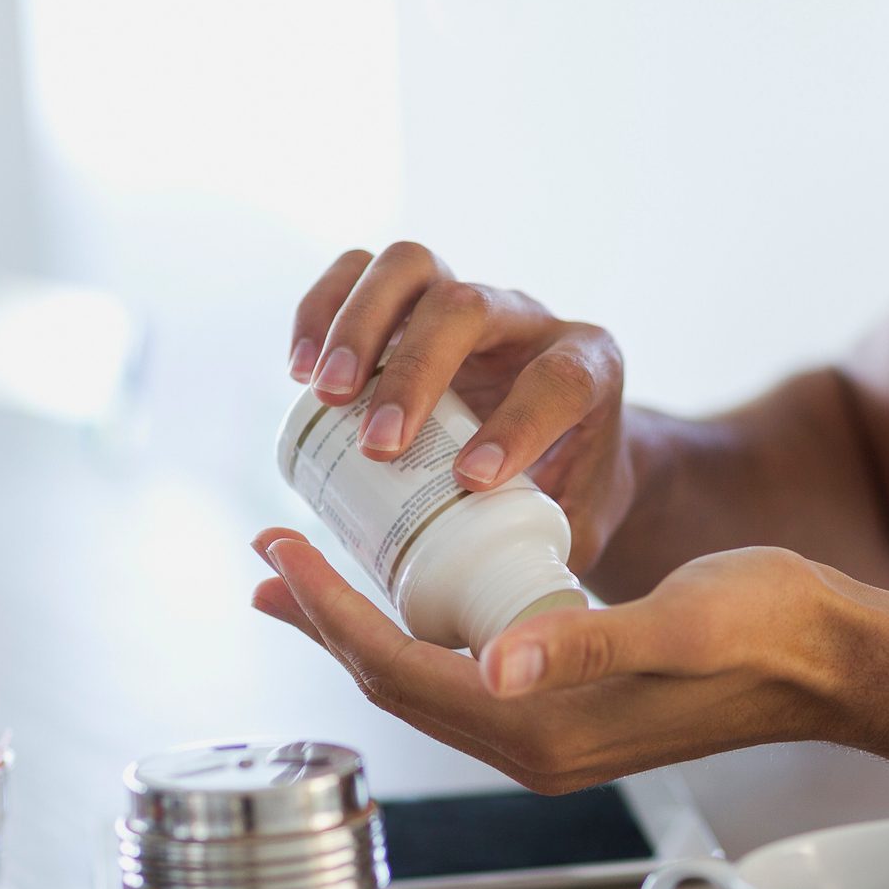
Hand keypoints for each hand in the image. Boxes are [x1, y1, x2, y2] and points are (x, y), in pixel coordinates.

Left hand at [249, 526, 888, 791]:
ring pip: (422, 681)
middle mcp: (533, 746)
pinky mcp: (567, 712)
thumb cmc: (768, 630)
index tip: (278, 551)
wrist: (829, 661)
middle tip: (266, 558)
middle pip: (393, 681)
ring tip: (304, 581)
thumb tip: (498, 665)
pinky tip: (402, 598)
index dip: (329, 611)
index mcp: (546, 729)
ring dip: (359, 628)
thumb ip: (588, 644)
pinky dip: (413, 633)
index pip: (401, 669)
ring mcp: (548, 735)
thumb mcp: (681, 622)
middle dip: (322, 620)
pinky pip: (459, 676)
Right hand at [287, 242, 634, 572]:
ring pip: (411, 267)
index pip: (560, 378)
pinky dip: (320, 307)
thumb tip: (504, 620)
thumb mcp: (581, 528)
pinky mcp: (410, 300)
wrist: (561, 445)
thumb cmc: (570, 495)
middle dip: (416, 372)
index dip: (518, 424)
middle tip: (377, 446)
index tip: (470, 481)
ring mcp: (465, 299)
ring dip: (359, 325)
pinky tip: (298, 368)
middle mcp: (528, 319)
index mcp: (589, 368)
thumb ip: (552, 562)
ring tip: (324, 395)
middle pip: (469, 306)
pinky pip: (360, 271)